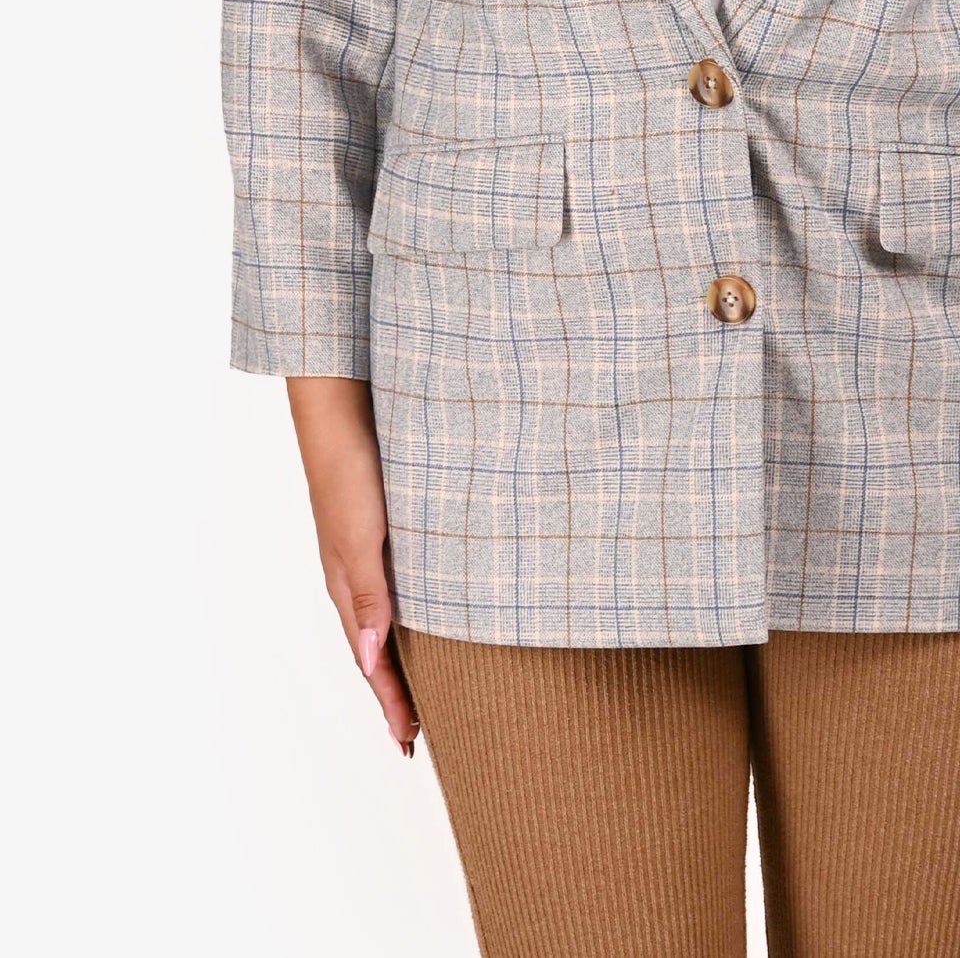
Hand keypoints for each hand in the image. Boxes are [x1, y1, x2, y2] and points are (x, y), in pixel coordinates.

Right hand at [286, 377, 420, 754]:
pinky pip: (392, 587)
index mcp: (348, 587)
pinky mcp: (378, 528)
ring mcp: (364, 553)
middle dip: (394, 691)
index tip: (409, 743)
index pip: (371, 662)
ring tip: (420, 686)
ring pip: (383, 619)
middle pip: (375, 649)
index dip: (391, 702)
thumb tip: (369, 662)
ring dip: (398, 656)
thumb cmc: (350, 472)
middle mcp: (354, 576)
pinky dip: (405, 615)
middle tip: (415, 732)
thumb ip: (368, 598)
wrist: (341, 412)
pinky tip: (422, 611)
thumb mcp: (362, 539)